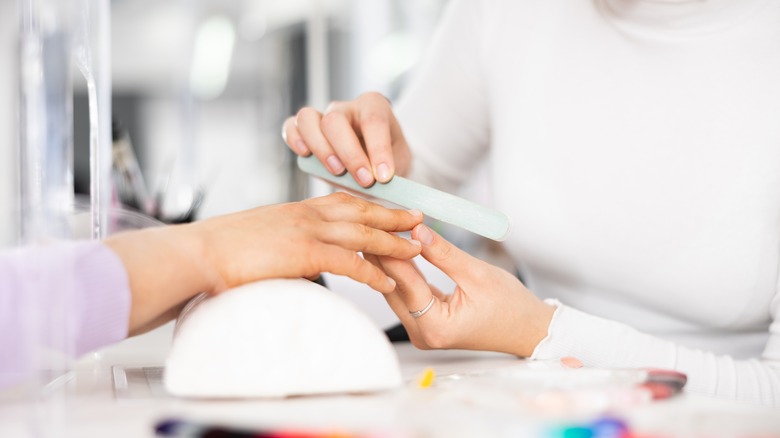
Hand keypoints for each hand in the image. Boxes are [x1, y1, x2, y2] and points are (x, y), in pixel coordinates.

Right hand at [106, 192, 422, 335]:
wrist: (199, 253)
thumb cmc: (221, 250)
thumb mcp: (260, 238)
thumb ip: (283, 242)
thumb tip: (294, 256)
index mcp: (296, 209)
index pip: (342, 200)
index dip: (370, 204)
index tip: (390, 207)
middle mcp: (306, 214)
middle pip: (361, 210)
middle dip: (393, 215)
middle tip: (419, 218)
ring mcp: (307, 230)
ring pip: (363, 232)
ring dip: (394, 241)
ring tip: (418, 249)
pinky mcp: (304, 251)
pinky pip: (350, 261)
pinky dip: (373, 272)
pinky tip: (389, 282)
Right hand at [282, 92, 411, 186]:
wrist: (374, 164)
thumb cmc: (386, 161)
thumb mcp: (397, 164)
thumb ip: (388, 171)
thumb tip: (380, 183)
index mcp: (374, 106)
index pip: (374, 121)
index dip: (379, 149)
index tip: (384, 177)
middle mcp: (346, 108)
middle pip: (335, 120)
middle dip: (349, 154)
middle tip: (364, 180)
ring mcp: (322, 116)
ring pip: (308, 118)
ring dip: (321, 148)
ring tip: (336, 172)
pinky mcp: (304, 130)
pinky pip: (290, 126)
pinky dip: (294, 139)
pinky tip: (305, 155)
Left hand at [366, 224, 554, 356]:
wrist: (527, 330)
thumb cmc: (511, 308)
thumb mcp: (478, 274)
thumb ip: (443, 253)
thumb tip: (417, 231)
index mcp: (435, 326)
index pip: (404, 282)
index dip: (392, 249)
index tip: (383, 224)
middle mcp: (422, 333)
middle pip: (392, 287)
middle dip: (384, 253)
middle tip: (375, 222)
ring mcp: (421, 330)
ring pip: (396, 289)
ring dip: (390, 260)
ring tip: (381, 230)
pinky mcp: (424, 322)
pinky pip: (407, 292)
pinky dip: (403, 270)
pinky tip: (395, 247)